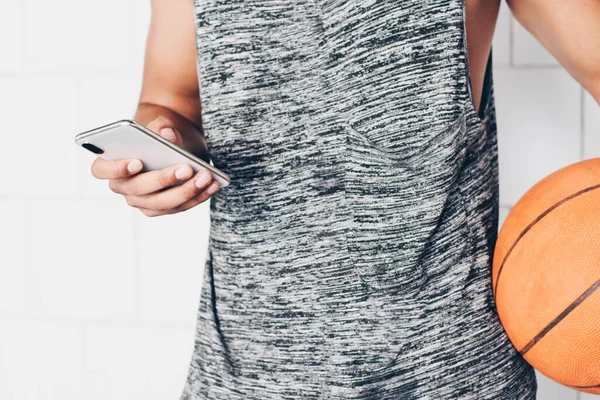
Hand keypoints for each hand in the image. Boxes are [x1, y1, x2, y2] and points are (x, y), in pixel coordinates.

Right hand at [91, 115, 219, 216]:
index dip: (117, 168)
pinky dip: (198, 196)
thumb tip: (166, 133)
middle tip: (187, 168)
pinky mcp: (163, 208)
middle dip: (165, 179)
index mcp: (110, 162)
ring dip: (187, 191)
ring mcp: (142, 201)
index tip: (137, 162)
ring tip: (207, 177)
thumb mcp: (162, 122)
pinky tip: (214, 185)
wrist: (178, 140)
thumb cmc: (162, 131)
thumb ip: (161, 125)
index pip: (101, 170)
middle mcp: (123, 186)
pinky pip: (179, 207)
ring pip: (162, 203)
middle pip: (138, 189)